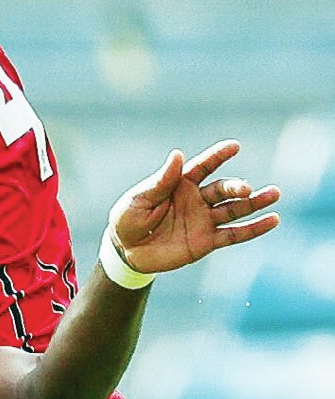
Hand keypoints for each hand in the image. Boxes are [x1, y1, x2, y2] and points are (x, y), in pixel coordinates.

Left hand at [110, 141, 278, 274]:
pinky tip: (272, 220)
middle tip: (247, 189)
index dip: (218, 156)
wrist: (126, 252)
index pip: (204, 166)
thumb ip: (160, 181)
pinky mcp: (206, 241)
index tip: (234, 146)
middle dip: (237, 187)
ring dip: (254, 203)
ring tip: (274, 195)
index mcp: (181, 183)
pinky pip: (233, 235)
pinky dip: (253, 229)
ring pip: (234, 209)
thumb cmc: (128, 220)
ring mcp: (204, 219)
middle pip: (223, 189)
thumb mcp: (138, 200)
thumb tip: (177, 155)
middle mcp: (197, 198)